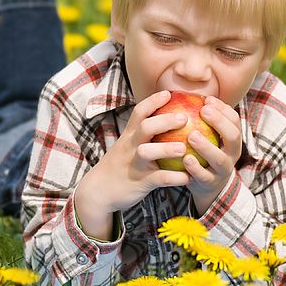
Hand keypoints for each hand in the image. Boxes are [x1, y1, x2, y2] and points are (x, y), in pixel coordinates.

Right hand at [74, 90, 191, 238]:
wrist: (97, 191)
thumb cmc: (119, 166)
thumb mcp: (126, 145)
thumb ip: (142, 134)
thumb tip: (166, 121)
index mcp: (129, 135)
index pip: (139, 112)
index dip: (154, 101)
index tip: (169, 93)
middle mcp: (130, 146)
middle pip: (145, 127)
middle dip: (165, 120)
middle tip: (185, 117)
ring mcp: (134, 164)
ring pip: (148, 152)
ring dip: (167, 149)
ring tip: (183, 149)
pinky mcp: (140, 182)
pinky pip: (158, 179)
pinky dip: (174, 178)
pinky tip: (188, 177)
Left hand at [183, 96, 242, 212]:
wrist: (206, 185)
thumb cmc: (203, 153)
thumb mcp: (208, 136)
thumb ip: (201, 119)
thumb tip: (184, 93)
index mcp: (232, 139)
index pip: (235, 121)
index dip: (224, 109)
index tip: (208, 100)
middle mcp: (231, 154)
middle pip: (233, 137)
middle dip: (220, 123)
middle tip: (204, 111)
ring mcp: (223, 170)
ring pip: (220, 159)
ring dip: (206, 146)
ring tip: (191, 136)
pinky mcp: (210, 184)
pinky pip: (204, 176)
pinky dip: (195, 168)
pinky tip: (185, 159)